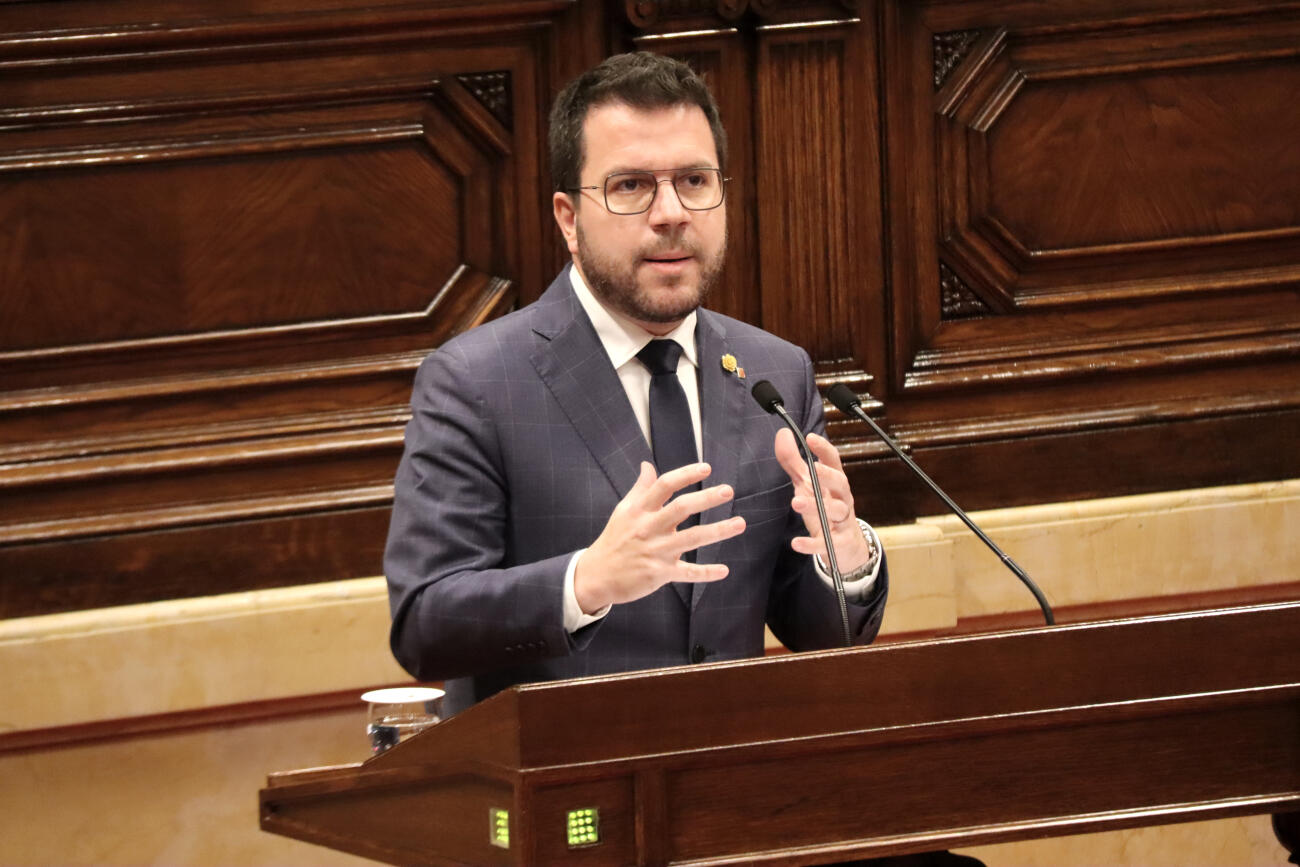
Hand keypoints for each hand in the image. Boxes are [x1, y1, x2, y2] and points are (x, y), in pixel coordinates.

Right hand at [573, 461, 745, 613]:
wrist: (596, 576)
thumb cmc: (614, 540)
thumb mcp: (623, 511)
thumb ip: (640, 488)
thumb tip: (647, 465)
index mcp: (640, 510)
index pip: (664, 486)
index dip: (686, 475)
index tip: (707, 468)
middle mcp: (649, 528)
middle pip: (681, 508)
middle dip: (706, 498)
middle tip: (728, 491)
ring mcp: (655, 551)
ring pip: (691, 539)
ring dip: (718, 531)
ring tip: (740, 523)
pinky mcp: (659, 573)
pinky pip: (686, 573)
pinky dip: (705, 572)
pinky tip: (724, 570)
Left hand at [773, 428, 872, 571]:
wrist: (845, 547)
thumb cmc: (824, 508)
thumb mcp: (807, 484)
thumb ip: (793, 461)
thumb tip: (783, 433)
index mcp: (835, 483)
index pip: (834, 462)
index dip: (824, 449)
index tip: (810, 438)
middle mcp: (843, 499)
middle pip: (841, 484)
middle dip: (828, 476)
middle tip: (813, 469)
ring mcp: (842, 521)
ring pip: (835, 511)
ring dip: (816, 506)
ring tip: (795, 502)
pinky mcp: (838, 543)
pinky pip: (826, 543)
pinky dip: (811, 544)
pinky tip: (796, 543)